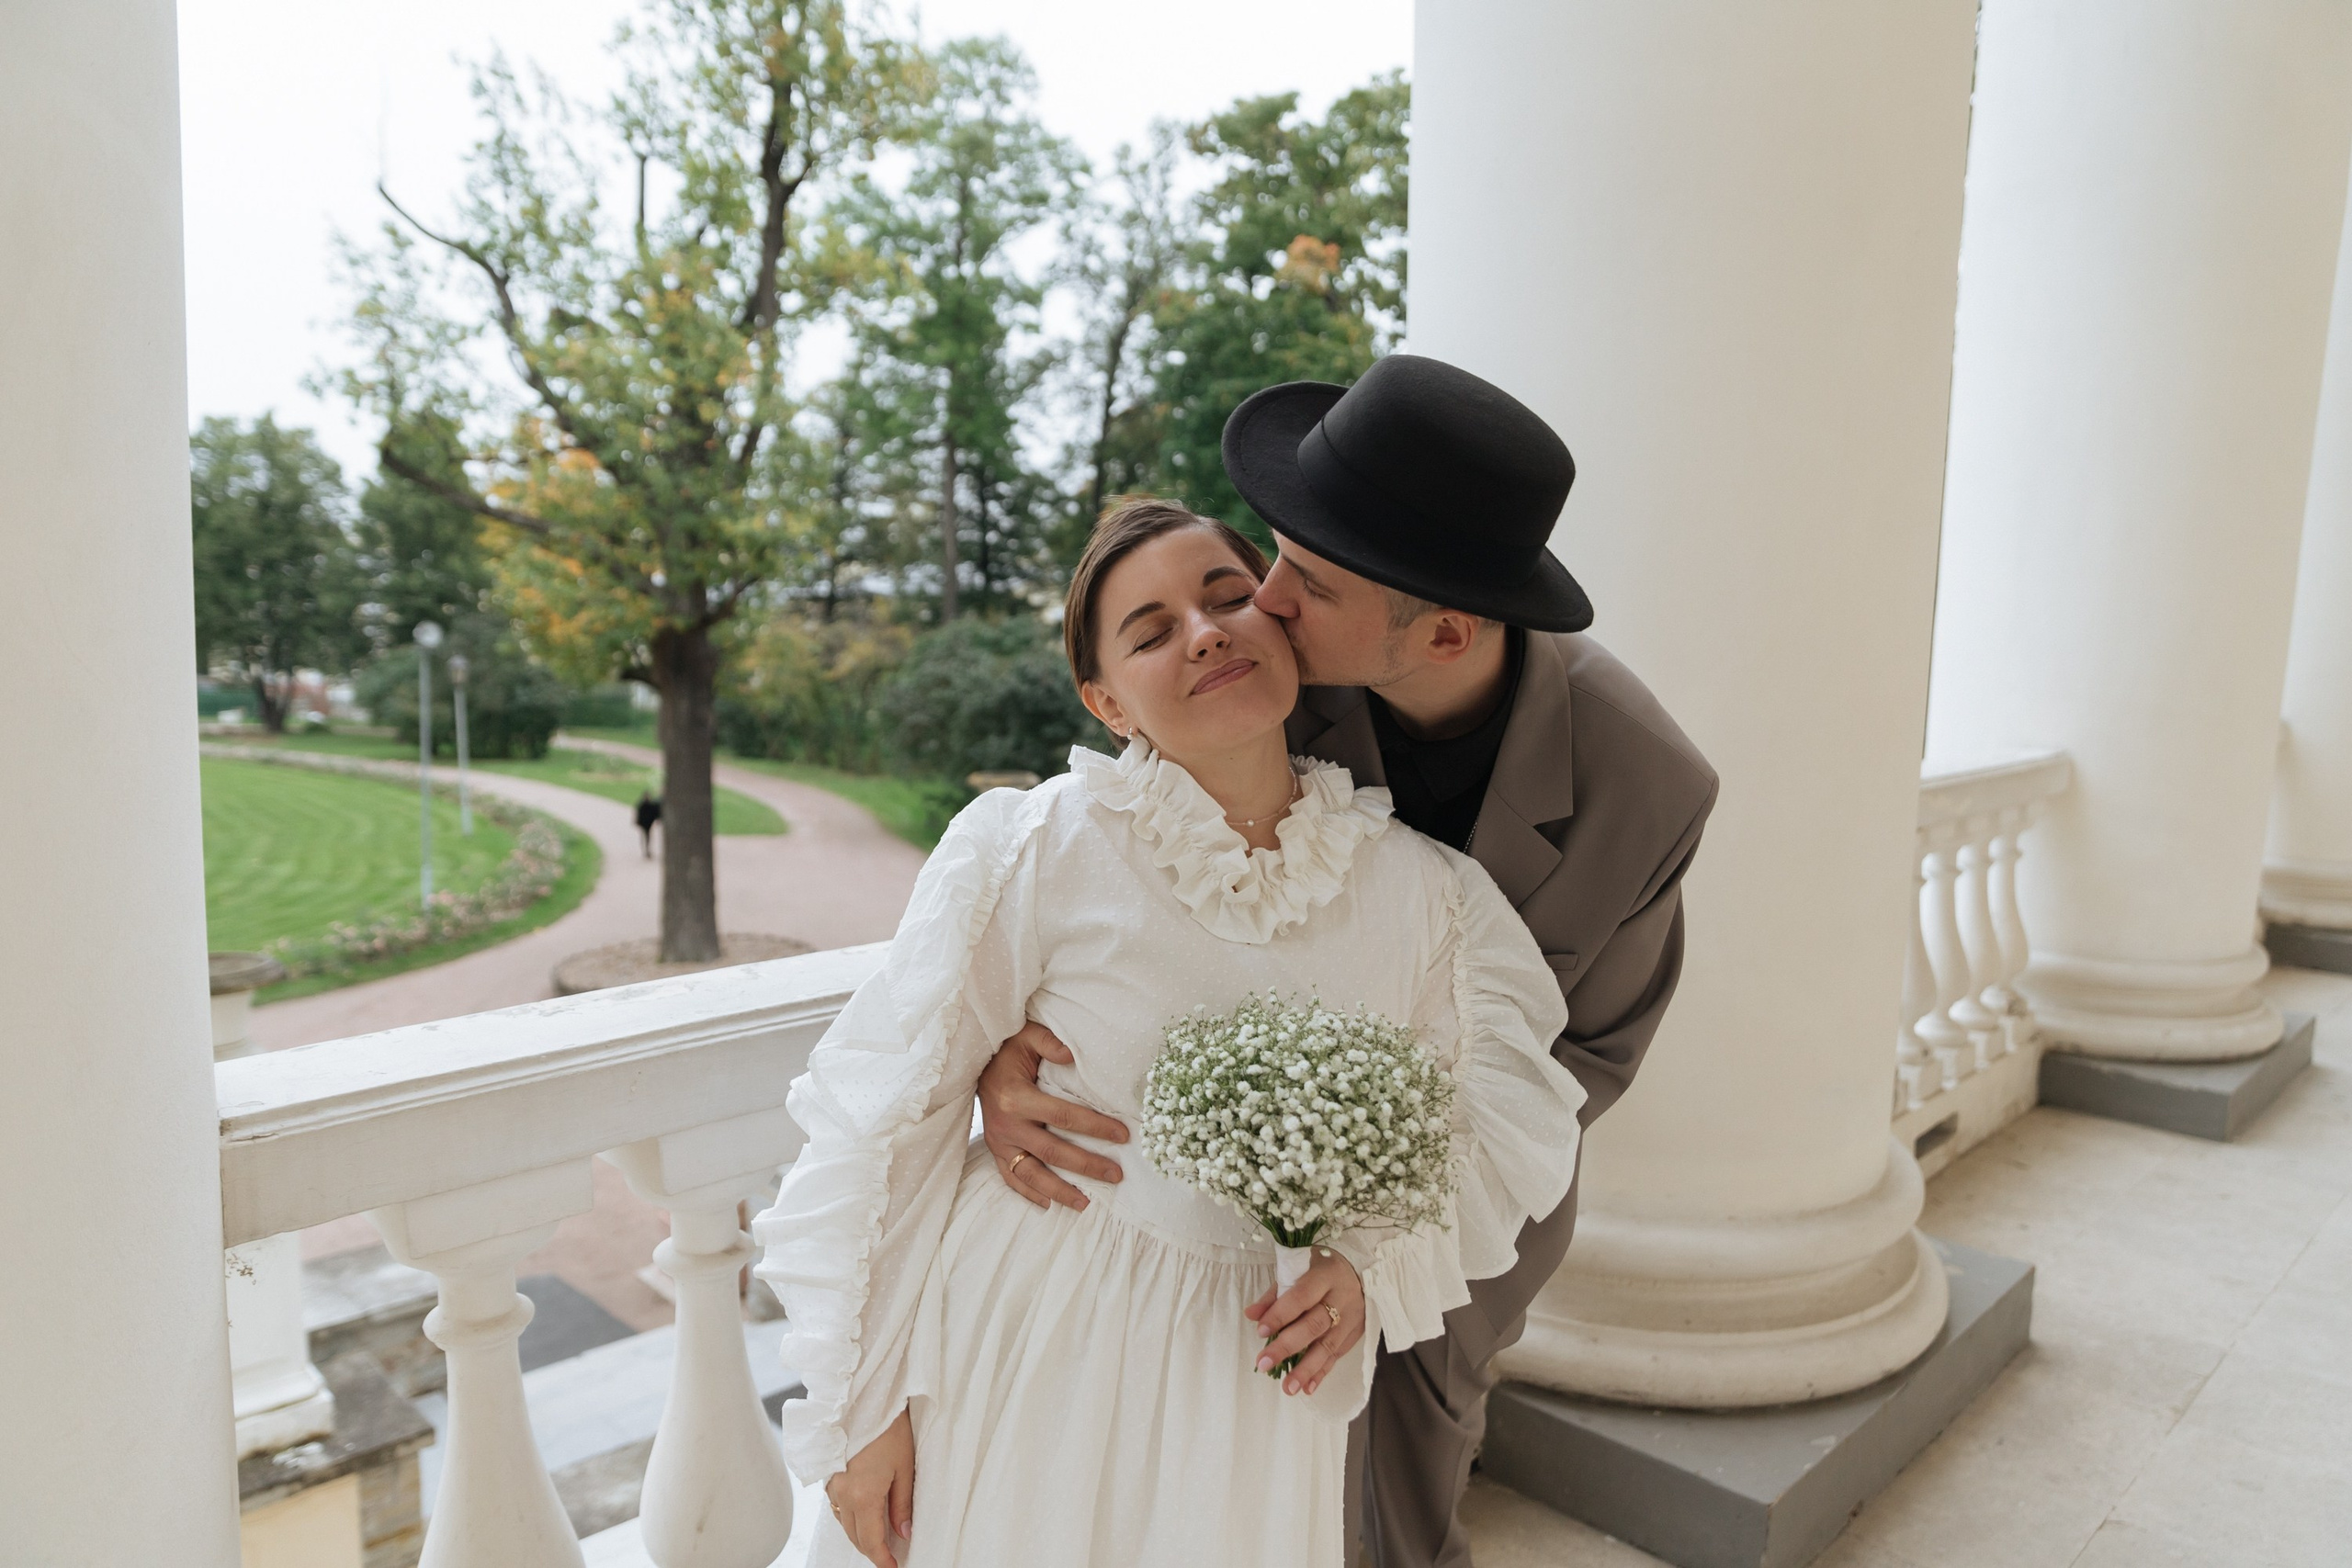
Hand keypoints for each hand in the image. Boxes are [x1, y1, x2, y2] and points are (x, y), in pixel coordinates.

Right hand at [827, 1408, 914, 1567]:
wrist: (861, 1397)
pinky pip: (836, 1507)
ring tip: (880, 1535)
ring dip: (860, 1533)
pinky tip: (863, 1512)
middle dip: (872, 1549)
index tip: (893, 1567)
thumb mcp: (904, 1467)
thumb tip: (904, 1533)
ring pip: (843, 1523)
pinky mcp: (827, 1475)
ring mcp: (831, 1486)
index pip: (871, 1541)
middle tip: (890, 1554)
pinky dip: (850, 1516)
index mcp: (862, 1497)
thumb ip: (902, 1505)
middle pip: (854, 1536)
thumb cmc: (887, 1427)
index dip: (882, 1559)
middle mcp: (841, 1496)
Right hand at [978, 1019, 1128, 1209]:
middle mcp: (1007, 1125)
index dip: (1095, 1127)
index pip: (1063, 1116)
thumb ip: (1050, 1043)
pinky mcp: (994, 1150)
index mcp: (1016, 1097)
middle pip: (1052, 1151)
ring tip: (1086, 1204)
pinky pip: (1011, 1178)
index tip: (1122, 1136)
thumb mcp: (1026, 1035)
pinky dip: (1029, 1193)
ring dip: (1058, 1191)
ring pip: (1030, 1174)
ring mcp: (999, 1142)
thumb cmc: (1007, 1049)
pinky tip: (1049, 1204)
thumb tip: (1072, 1055)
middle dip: (1086, 1166)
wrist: (973, 1064)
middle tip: (1116, 1175)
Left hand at [1244, 1246, 1365, 1396]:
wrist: (1361, 1270)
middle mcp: (1341, 1297)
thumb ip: (1274, 1295)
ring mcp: (1352, 1317)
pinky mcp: (1356, 1332)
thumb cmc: (1320, 1269)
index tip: (1261, 1332)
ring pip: (1328, 1345)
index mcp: (1325, 1275)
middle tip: (1265, 1364)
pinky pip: (1337, 1355)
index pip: (1300, 1297)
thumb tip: (1251, 1315)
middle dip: (1288, 1346)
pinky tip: (1307, 1388)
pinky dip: (1321, 1373)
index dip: (1280, 1315)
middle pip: (1314, 1325)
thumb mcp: (1298, 1270)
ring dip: (1306, 1369)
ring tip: (1288, 1388)